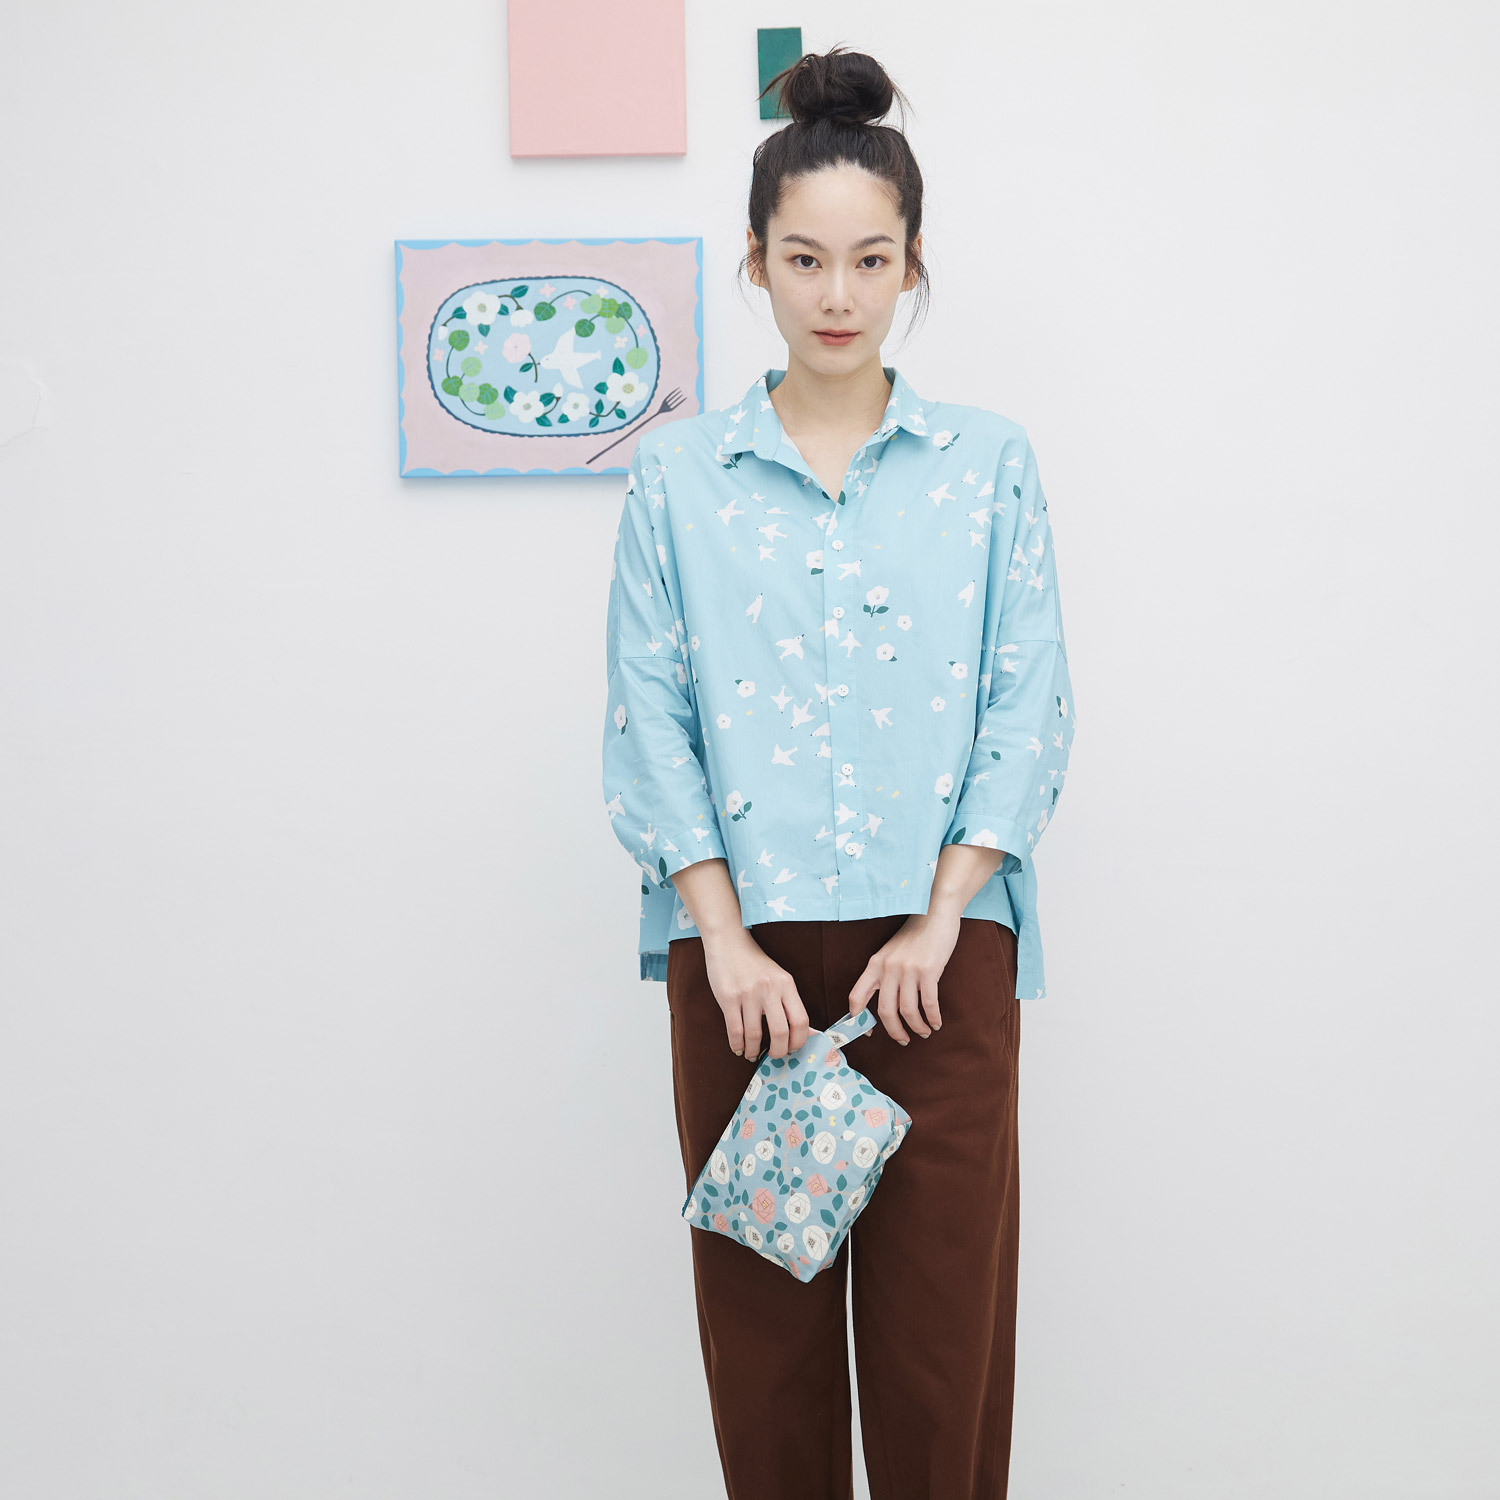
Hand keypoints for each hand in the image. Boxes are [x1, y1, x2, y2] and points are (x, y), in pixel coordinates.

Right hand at [702, 927, 811, 1060]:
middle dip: (778, 1052)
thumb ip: (788, 1002)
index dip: (799, 1041)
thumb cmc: (754, 962)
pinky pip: (735, 1031)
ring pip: (755, 1035)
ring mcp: (748, 994)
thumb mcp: (778, 977)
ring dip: (753, 1051)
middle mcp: (770, 989)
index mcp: (786, 984)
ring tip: (752, 1054)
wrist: (728, 942)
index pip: (801, 1020)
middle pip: (780, 1032)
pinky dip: (737, 1045)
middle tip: (774, 1056)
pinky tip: (738, 1048)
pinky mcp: (728, 998)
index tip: (793, 1049)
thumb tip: (803, 1033)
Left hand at [846, 911, 956, 1043]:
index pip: (857, 996)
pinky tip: (936, 1023)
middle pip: (885, 1011)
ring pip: (907, 1011)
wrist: (935, 910)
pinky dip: (932, 1018)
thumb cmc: (916, 934)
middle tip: (903, 1040)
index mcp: (875, 964)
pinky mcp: (928, 970)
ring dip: (917, 1027)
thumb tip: (885, 1004)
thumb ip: (885, 973)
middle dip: (894, 1031)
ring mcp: (908, 969)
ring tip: (924, 1033)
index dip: (858, 1019)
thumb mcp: (892, 951)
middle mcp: (888, 968)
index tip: (867, 1033)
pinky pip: (928, 1003)